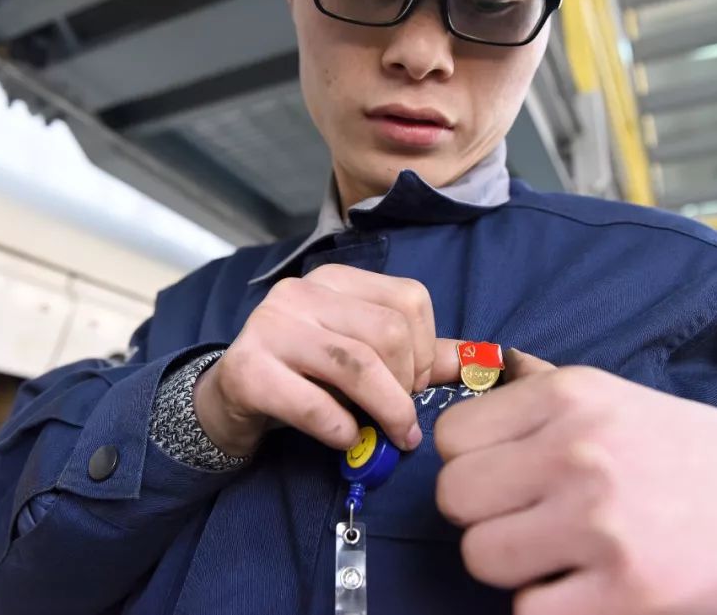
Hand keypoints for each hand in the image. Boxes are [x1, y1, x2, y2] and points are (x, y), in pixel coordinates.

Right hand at [193, 264, 461, 456]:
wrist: (231, 399)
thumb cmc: (306, 376)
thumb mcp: (361, 356)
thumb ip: (419, 356)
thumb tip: (485, 360)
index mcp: (335, 279)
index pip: (409, 299)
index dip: (424, 349)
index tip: (412, 383)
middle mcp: (300, 292)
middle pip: (388, 333)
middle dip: (407, 385)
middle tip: (401, 416)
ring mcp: (270, 326)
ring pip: (357, 365)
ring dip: (387, 411)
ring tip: (392, 437)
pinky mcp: (248, 370)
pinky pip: (315, 405)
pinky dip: (342, 430)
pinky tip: (345, 438)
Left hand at [434, 349, 716, 614]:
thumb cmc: (686, 450)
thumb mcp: (612, 397)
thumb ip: (535, 398)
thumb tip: (463, 405)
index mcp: (570, 395)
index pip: (451, 438)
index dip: (471, 464)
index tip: (505, 478)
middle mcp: (580, 451)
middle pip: (455, 497)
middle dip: (483, 515)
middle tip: (529, 520)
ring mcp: (604, 522)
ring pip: (481, 556)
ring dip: (513, 565)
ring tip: (562, 553)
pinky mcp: (629, 592)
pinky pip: (527, 612)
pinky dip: (549, 606)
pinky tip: (588, 587)